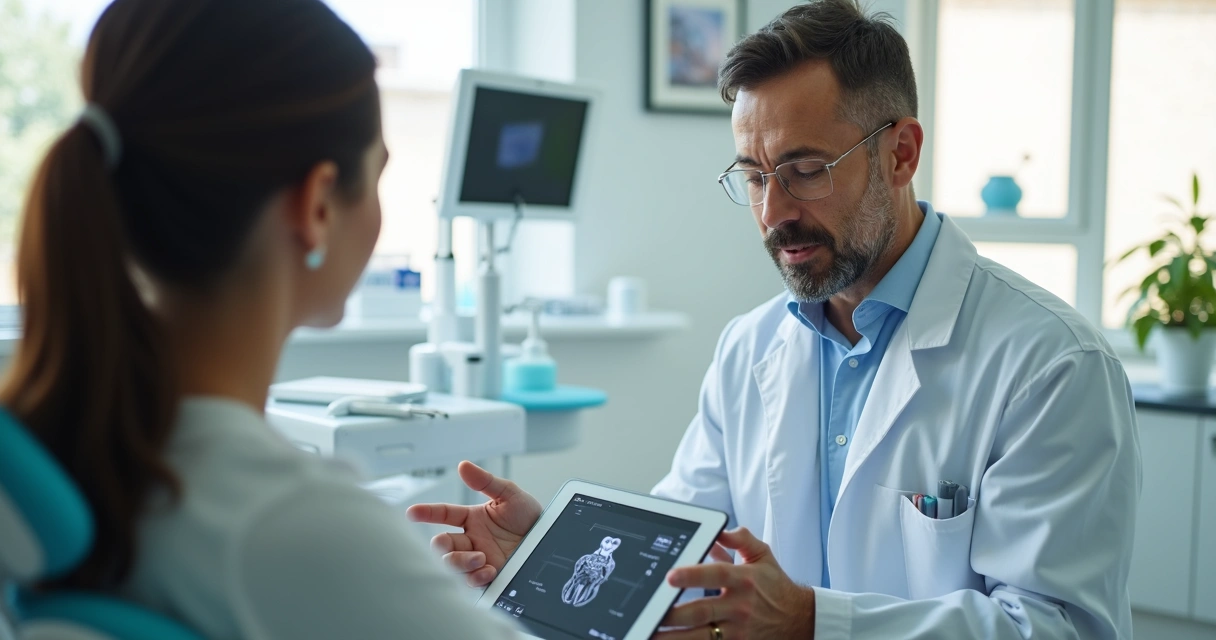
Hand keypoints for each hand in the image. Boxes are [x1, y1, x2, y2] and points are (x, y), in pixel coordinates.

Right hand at [406, 460, 541, 586]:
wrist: (550, 542)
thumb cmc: (531, 518)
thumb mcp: (510, 495)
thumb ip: (486, 481)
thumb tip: (464, 466)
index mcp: (473, 518)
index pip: (444, 514)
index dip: (427, 512)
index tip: (413, 512)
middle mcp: (471, 539)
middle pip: (441, 544)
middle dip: (443, 546)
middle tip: (462, 545)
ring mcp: (478, 559)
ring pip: (451, 564)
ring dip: (461, 563)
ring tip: (481, 558)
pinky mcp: (487, 577)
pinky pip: (469, 582)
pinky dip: (475, 577)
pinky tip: (489, 570)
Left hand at [654, 528, 814, 639]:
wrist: (800, 619)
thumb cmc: (775, 585)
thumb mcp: (763, 555)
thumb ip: (740, 538)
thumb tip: (718, 530)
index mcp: (744, 580)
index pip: (716, 574)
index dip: (693, 575)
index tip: (670, 577)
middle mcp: (739, 606)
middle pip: (702, 611)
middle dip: (674, 614)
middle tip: (650, 612)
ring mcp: (738, 630)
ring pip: (701, 637)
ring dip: (675, 637)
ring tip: (651, 633)